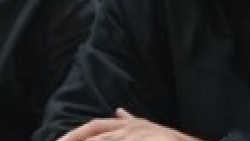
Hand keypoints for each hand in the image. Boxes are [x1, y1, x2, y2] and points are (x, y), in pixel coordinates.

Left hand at [55, 108, 204, 140]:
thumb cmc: (174, 140)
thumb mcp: (150, 127)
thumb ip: (131, 120)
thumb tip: (119, 110)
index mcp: (130, 124)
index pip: (95, 126)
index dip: (76, 134)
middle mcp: (132, 128)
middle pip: (96, 134)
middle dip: (75, 139)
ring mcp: (138, 136)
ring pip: (106, 140)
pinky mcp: (145, 139)